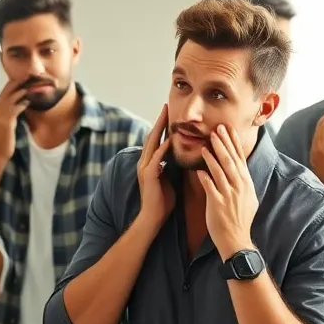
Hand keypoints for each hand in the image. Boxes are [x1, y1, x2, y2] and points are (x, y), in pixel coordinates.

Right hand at [0, 78, 28, 160]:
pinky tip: (28, 102)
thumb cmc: (5, 139)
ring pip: (11, 98)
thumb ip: (9, 114)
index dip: (13, 84)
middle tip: (27, 77)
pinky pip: (15, 109)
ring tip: (30, 87)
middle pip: (6, 92)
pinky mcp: (6, 123)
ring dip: (21, 92)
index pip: (4, 92)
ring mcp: (0, 116)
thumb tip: (19, 104)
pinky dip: (22, 104)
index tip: (22, 79)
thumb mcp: (5, 124)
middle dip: (17, 83)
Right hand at [135, 104, 174, 229]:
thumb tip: (178, 158)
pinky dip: (162, 149)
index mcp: (150, 163)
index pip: (156, 139)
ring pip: (152, 143)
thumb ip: (171, 167)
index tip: (169, 113)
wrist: (152, 218)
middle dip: (160, 121)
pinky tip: (170, 140)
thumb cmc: (162, 201)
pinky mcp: (148, 176)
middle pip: (152, 136)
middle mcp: (145, 162)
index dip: (162, 125)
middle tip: (166, 106)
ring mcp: (145, 168)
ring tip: (166, 115)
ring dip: (159, 128)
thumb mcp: (169, 179)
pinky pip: (156, 159)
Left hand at [197, 125, 257, 259]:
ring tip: (205, 144)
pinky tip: (198, 169)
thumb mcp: (248, 198)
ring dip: (213, 156)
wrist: (236, 240)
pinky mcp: (218, 204)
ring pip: (220, 171)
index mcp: (246, 183)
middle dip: (223, 143)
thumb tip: (240, 169)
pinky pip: (210, 187)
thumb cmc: (240, 219)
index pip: (239, 158)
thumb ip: (243, 182)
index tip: (228, 129)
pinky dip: (205, 177)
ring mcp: (229, 195)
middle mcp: (239, 186)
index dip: (233, 142)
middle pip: (230, 160)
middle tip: (216, 129)